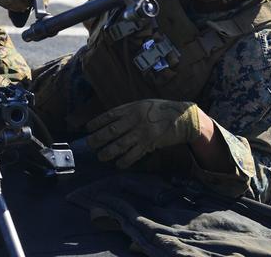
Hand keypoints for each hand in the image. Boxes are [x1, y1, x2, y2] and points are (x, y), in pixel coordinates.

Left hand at [86, 99, 201, 168]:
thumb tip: (110, 120)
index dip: (97, 122)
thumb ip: (127, 111)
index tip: (88, 128)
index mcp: (131, 108)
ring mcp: (142, 132)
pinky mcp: (150, 143)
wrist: (183, 117)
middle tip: (90, 145)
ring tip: (101, 157)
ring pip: (120, 144)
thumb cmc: (160, 110)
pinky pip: (134, 154)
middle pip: (111, 131)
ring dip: (108, 152)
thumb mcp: (142, 104)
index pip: (109, 116)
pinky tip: (118, 164)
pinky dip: (125, 160)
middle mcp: (134, 119)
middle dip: (98, 139)